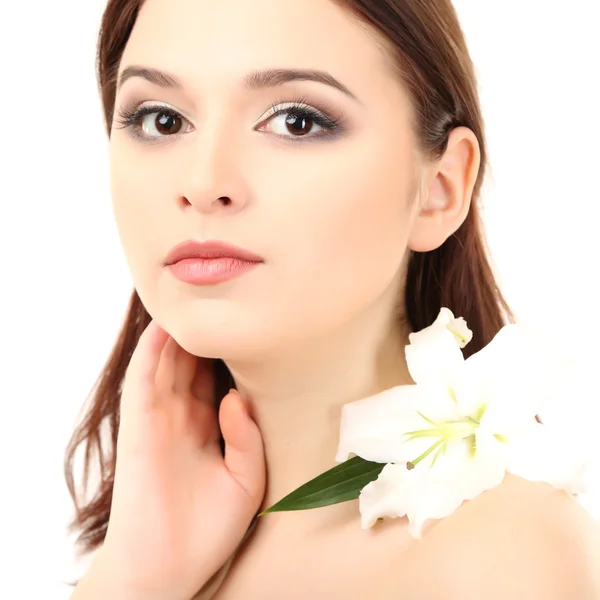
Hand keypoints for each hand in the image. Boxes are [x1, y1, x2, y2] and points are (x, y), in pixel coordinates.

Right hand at [88, 320, 264, 599]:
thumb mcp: (246, 480)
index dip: (230, 350)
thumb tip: (237, 397)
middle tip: (222, 299)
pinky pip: (143, 380)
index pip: (219, 376)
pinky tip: (164, 327)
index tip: (249, 321)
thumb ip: (247, 437)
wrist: (170, 565)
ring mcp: (160, 418)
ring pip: (167, 362)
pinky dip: (151, 352)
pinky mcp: (138, 425)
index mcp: (209, 426)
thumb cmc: (209, 529)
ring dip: (177, 332)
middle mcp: (184, 415)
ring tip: (193, 298)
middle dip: (205, 332)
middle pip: (193, 361)